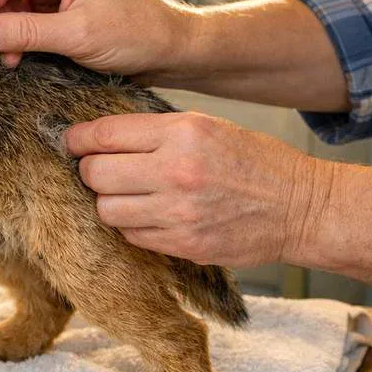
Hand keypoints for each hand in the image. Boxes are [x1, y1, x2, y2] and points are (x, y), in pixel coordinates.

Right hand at [0, 0, 194, 76]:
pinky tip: (15, 58)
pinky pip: (21, 19)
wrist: (171, 51)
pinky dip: (13, 39)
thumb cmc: (138, 33)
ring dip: (0, 31)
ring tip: (5, 59)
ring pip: (7, 3)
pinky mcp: (57, 11)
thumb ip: (25, 32)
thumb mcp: (78, 35)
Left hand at [64, 111, 323, 267]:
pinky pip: (132, 236)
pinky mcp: (183, 245)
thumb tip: (97, 137)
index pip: (105, 134)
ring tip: (128, 195)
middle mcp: (176, 171)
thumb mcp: (207, 127)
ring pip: (107, 209)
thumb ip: (154, 132)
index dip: (78, 139)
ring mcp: (178, 212)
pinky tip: (151, 215)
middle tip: (101, 171)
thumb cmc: (253, 161)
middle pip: (95, 174)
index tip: (69, 141)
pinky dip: (133, 226)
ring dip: (109, 202)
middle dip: (90, 172)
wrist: (301, 208)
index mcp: (183, 133)